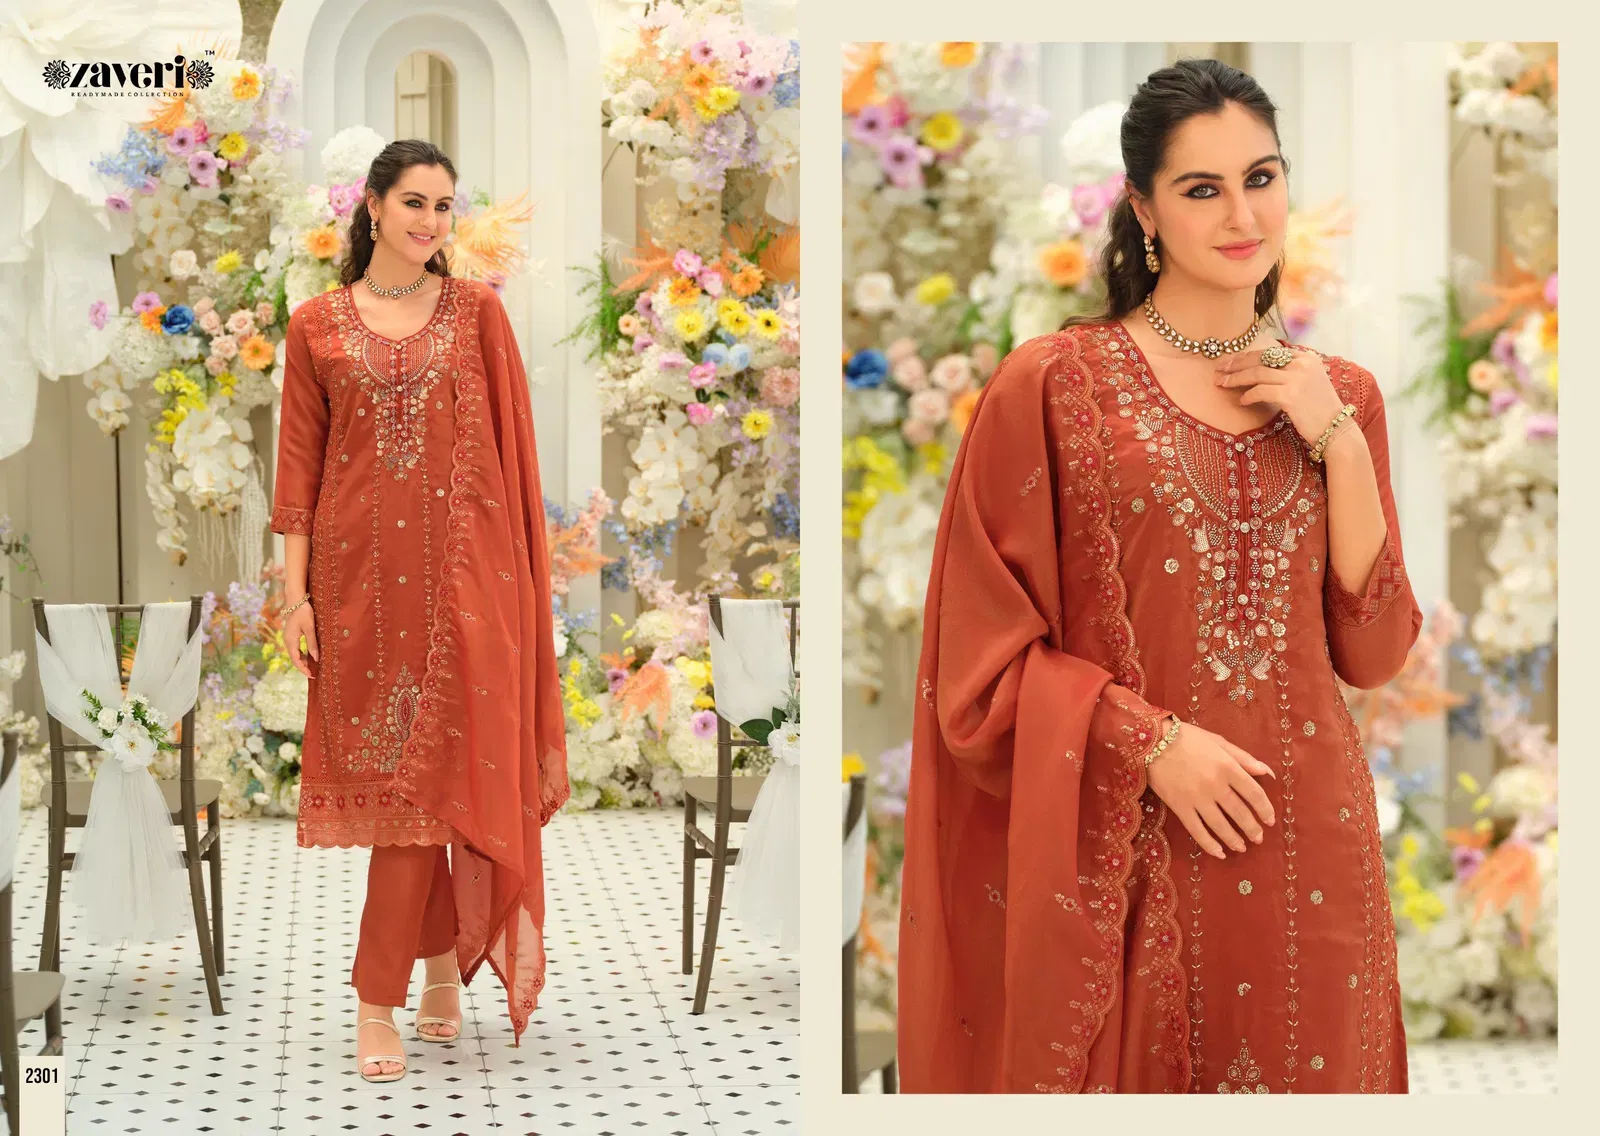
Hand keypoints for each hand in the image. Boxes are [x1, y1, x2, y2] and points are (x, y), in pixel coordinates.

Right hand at [284, 599, 319, 678]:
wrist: (295, 600)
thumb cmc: (303, 613)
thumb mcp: (310, 628)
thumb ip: (312, 644)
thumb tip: (316, 658)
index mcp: (290, 641)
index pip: (295, 660)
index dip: (303, 669)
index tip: (311, 675)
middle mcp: (287, 641)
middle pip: (294, 658)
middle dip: (303, 667)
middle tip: (313, 673)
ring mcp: (288, 638)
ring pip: (294, 653)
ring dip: (302, 661)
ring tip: (312, 667)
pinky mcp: (290, 634)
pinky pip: (295, 648)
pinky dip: (301, 654)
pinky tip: (308, 656)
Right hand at [1146, 717, 1276, 858]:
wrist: (1152, 741)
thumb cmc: (1187, 738)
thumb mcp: (1219, 741)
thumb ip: (1244, 758)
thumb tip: (1268, 772)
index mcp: (1228, 767)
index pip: (1254, 794)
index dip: (1265, 809)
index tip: (1270, 820)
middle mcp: (1215, 785)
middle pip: (1240, 813)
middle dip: (1252, 829)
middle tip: (1258, 838)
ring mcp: (1197, 798)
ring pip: (1221, 826)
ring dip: (1234, 839)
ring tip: (1242, 847)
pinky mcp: (1180, 807)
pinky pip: (1197, 831)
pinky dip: (1210, 845)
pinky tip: (1220, 853)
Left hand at [1214, 345, 1346, 447]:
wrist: (1336, 429)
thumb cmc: (1319, 409)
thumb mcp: (1308, 382)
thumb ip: (1289, 372)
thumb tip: (1260, 369)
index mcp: (1306, 357)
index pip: (1270, 352)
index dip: (1247, 356)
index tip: (1231, 361)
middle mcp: (1302, 363)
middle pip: (1261, 358)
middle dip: (1237, 363)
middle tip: (1219, 369)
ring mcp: (1297, 378)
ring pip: (1257, 373)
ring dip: (1236, 378)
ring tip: (1222, 383)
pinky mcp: (1291, 395)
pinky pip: (1260, 391)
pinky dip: (1248, 395)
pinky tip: (1241, 401)